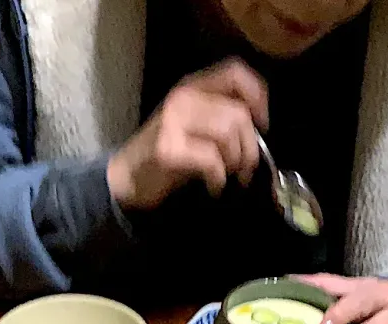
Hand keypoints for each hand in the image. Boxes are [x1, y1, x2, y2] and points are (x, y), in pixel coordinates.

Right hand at [107, 59, 268, 210]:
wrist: (126, 179)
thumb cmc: (165, 157)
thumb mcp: (193, 126)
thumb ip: (220, 116)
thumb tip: (257, 128)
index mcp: (192, 86)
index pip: (236, 72)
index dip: (258, 97)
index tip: (261, 125)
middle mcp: (183, 98)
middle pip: (238, 113)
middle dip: (250, 146)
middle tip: (245, 169)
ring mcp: (173, 122)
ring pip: (228, 133)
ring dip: (237, 162)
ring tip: (230, 178)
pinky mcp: (169, 149)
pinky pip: (211, 160)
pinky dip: (219, 179)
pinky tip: (214, 188)